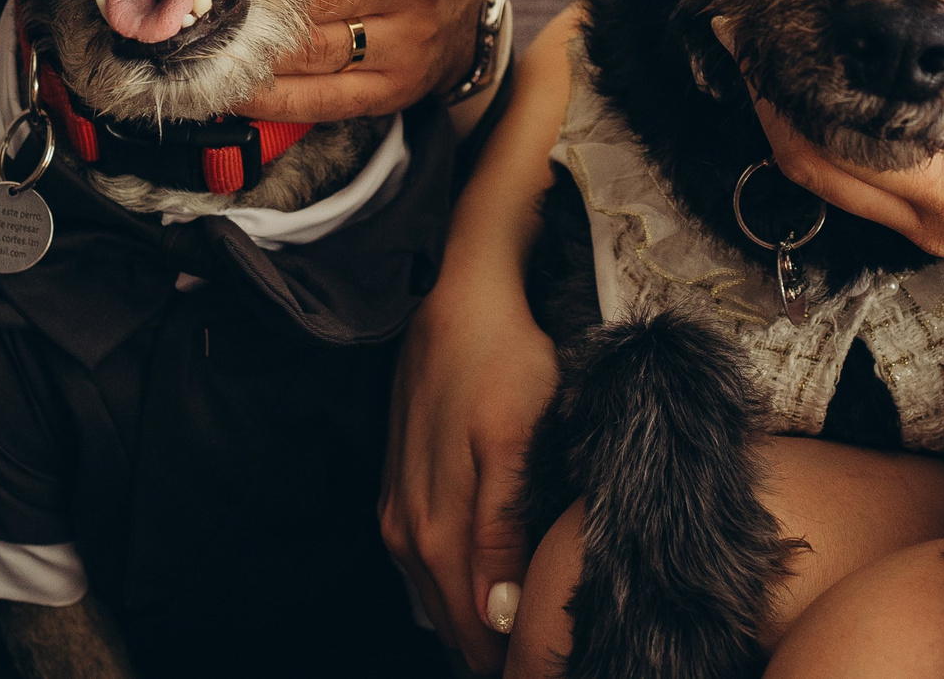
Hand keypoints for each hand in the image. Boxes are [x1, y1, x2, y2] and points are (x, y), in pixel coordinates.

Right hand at [380, 272, 559, 672]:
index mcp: (438, 531)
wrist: (455, 301)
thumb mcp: (517, 443)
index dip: (507, 658)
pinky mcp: (397, 493)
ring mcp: (397, 514)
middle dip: (488, 648)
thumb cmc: (500, 363)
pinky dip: (450, 586)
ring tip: (516, 632)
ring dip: (468, 621)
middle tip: (540, 653)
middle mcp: (407, 534)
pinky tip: (479, 585)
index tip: (546, 663)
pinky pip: (420, 565)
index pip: (471, 631)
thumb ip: (500, 532)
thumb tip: (493, 613)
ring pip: (433, 598)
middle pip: (449, 624)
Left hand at [749, 52, 943, 272]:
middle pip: (818, 175)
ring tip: (773, 59)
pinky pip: (872, 185)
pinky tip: (831, 94)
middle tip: (741, 41)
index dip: (781, 98)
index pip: (836, 152)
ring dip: (797, 127)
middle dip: (770, 110)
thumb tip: (895, 65)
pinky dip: (836, 142)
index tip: (750, 41)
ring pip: (838, 185)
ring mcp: (942, 232)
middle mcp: (937, 226)